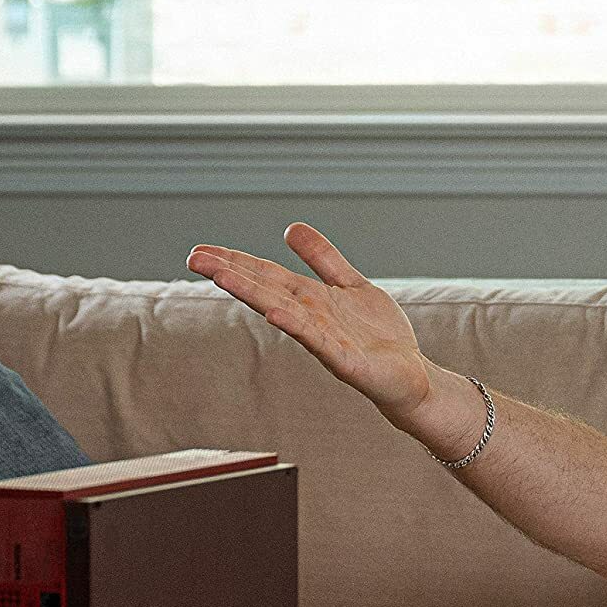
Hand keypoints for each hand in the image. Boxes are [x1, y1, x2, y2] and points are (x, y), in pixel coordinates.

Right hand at [186, 223, 430, 421]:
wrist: (412, 378)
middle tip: (193, 259)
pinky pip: (318, 341)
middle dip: (232, 274)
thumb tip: (291, 228)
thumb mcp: (351, 286)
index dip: (235, 261)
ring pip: (284, 312)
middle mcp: (312, 319)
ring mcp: (326, 340)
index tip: (200, 251)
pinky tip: (277, 313)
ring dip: (253, 295)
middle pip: (266, 290)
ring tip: (223, 277)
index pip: (267, 275)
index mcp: (311, 300)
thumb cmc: (381, 338)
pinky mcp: (346, 362)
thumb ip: (323, 259)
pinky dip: (298, 326)